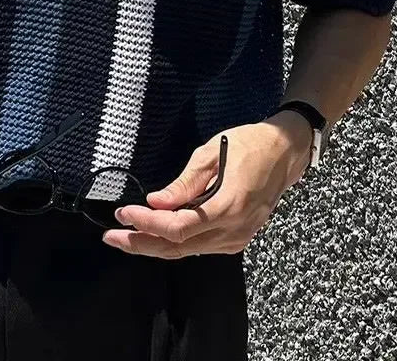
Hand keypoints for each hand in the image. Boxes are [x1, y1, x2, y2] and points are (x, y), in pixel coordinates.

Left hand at [102, 111, 312, 258]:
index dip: (146, 224)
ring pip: (187, 251)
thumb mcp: (210, 154)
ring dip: (154, 245)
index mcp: (227, 207)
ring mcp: (237, 238)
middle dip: (141, 243)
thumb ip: (183, 183)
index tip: (122, 214)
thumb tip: (155, 202)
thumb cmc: (249, 146)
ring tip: (125, 236)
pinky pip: (200, 247)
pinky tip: (154, 235)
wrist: (284, 153)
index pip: (177, 228)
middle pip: (178, 247)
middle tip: (111, 236)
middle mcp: (233, 230)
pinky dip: (174, 243)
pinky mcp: (237, 237)